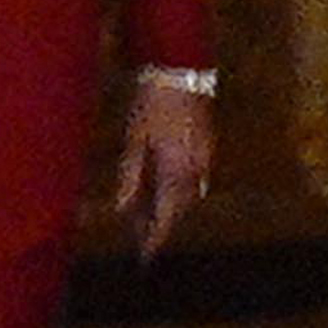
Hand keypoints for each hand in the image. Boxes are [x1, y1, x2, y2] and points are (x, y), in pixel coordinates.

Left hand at [113, 69, 214, 258]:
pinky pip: (193, 179)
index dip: (155, 239)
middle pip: (178, 209)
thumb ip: (129, 177)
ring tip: (142, 211)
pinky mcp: (207, 145)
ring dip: (167, 206)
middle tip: (136, 234)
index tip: (144, 257)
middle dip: (158, 223)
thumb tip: (120, 210)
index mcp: (177, 171)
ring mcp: (205, 157)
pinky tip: (159, 185)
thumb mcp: (134, 141)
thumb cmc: (151, 104)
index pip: (167, 217)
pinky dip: (176, 188)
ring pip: (186, 195)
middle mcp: (196, 169)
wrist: (180, 70)